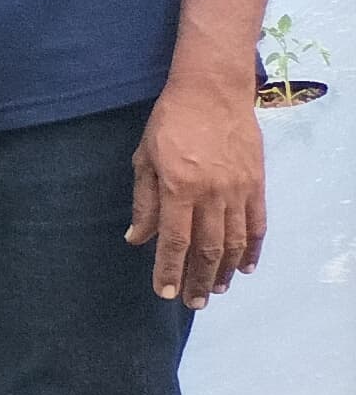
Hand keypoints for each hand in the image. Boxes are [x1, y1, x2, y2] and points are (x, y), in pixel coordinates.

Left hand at [128, 77, 265, 304]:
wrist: (212, 92)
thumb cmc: (170, 122)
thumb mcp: (144, 159)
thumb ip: (144, 201)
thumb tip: (137, 239)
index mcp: (178, 188)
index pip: (174, 240)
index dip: (169, 270)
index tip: (165, 293)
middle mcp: (211, 193)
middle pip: (207, 249)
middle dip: (199, 279)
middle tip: (194, 302)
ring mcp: (238, 190)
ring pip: (233, 242)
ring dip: (225, 270)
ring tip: (216, 289)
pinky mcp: (256, 184)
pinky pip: (257, 224)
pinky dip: (252, 248)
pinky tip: (245, 266)